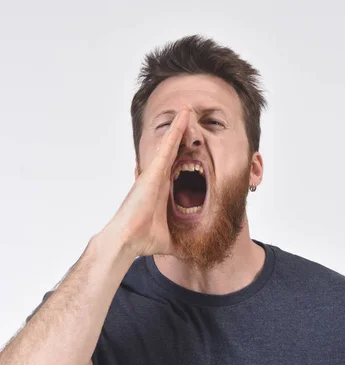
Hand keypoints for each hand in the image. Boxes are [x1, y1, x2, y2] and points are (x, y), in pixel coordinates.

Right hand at [101, 106, 189, 256]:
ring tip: (188, 110)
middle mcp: (158, 180)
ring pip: (170, 145)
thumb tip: (195, 253)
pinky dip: (175, 131)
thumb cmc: (143, 240)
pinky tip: (184, 117)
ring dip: (179, 128)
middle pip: (173, 153)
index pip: (177, 171)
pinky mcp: (153, 172)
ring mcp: (154, 174)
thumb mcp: (171, 240)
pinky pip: (167, 147)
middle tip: (190, 118)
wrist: (127, 241)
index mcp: (163, 193)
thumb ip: (183, 242)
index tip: (193, 149)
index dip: (184, 158)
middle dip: (181, 137)